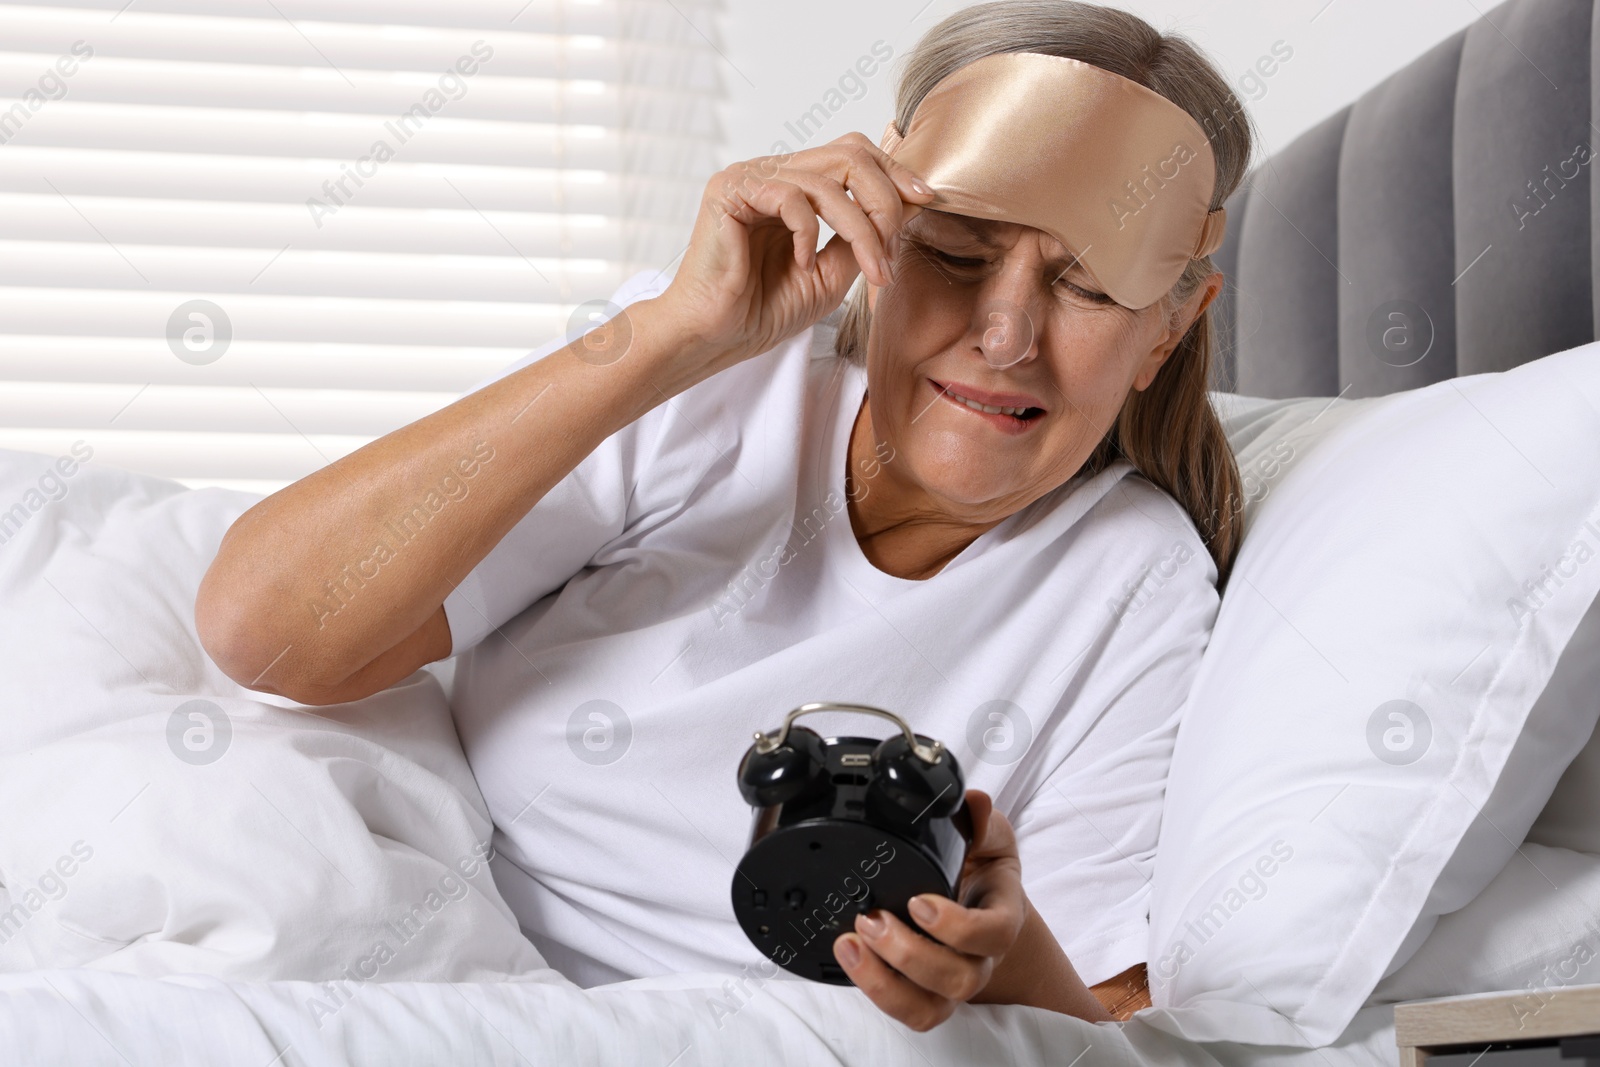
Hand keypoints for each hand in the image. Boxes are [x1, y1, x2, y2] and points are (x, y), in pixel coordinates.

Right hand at [645, 134, 934, 392]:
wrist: (718, 337)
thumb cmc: (765, 309)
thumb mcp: (835, 271)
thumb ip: (866, 234)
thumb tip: (913, 201)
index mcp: (798, 187)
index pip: (854, 155)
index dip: (894, 172)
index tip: (926, 199)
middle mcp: (775, 173)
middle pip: (849, 154)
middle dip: (884, 199)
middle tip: (891, 247)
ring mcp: (751, 177)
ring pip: (828, 179)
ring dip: (860, 228)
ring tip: (868, 269)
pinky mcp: (730, 190)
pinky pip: (790, 196)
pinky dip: (808, 233)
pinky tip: (802, 264)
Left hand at [831, 790, 1026, 1030]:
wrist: (979, 902)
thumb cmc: (982, 869)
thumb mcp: (987, 838)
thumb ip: (981, 820)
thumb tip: (974, 802)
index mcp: (1001, 917)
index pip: (993, 935)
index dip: (956, 927)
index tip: (918, 901)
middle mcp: (980, 960)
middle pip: (958, 978)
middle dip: (908, 953)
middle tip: (871, 918)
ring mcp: (951, 983)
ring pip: (929, 1008)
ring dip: (884, 980)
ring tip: (851, 942)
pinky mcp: (924, 994)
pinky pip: (907, 1012)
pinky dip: (875, 990)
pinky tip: (850, 956)